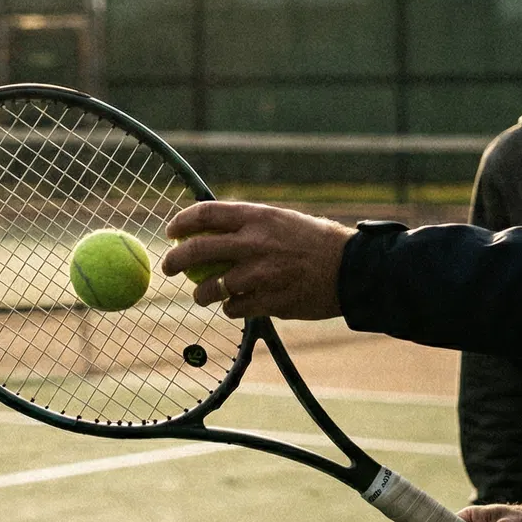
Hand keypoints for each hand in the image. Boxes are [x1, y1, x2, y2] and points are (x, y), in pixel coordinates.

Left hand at [160, 201, 353, 319]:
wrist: (351, 269)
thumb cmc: (315, 242)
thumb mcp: (281, 220)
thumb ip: (248, 225)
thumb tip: (210, 228)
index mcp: (257, 217)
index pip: (205, 213)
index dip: (182, 222)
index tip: (172, 232)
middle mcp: (254, 243)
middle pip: (197, 251)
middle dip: (175, 261)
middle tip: (169, 267)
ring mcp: (260, 274)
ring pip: (211, 287)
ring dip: (201, 293)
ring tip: (202, 295)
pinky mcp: (268, 301)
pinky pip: (234, 308)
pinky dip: (231, 308)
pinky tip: (238, 304)